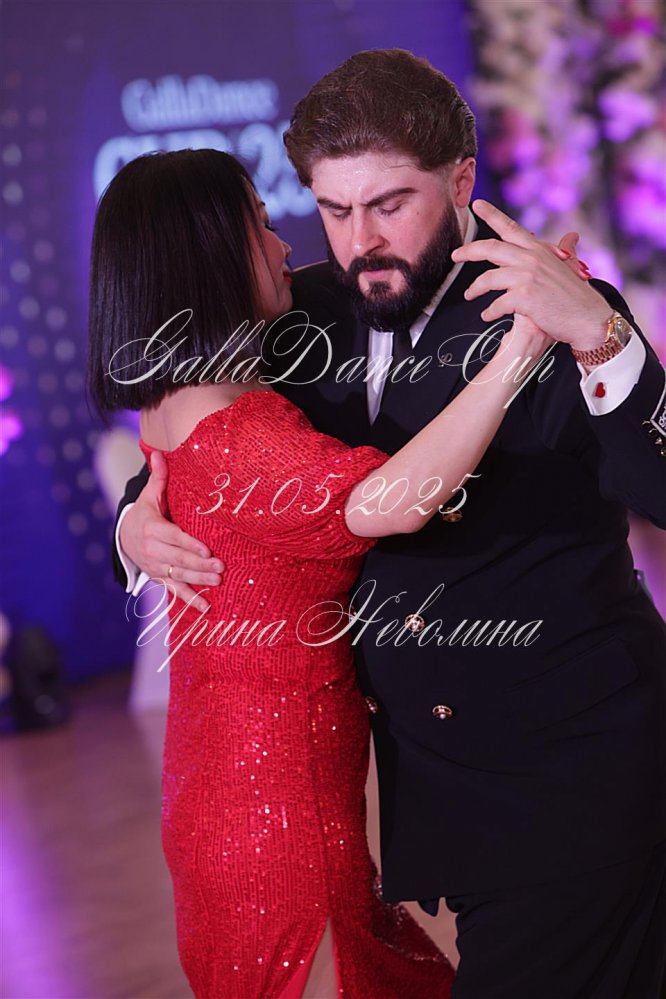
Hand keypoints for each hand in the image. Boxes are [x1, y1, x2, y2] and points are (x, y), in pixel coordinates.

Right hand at [120, 451, 222, 611]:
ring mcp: (157, 566)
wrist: (123, 536)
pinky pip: (175, 590)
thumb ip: (158, 477)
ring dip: (199, 580)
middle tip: (221, 567)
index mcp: (153, 529)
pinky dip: (190, 600)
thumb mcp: (149, 495)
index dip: (190, 545)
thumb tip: (159, 452)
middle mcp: (154, 550)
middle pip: (180, 558)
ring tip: (218, 581)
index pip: (175, 538)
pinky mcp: (160, 578)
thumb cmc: (144, 513)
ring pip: (180, 574)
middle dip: (200, 565)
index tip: (207, 550)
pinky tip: (206, 607)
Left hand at [452, 200, 611, 351]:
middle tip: (455, 255)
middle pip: (490, 249)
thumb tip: (572, 236)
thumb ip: (566, 249)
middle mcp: (531, 258)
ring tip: (468, 296)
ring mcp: (527, 277)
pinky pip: (497, 304)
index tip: (475, 204)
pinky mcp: (525, 297)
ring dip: (474, 289)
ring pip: (488, 278)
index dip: (491, 214)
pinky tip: (487, 316)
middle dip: (468, 251)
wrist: (588, 318)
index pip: (510, 227)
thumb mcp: (570, 266)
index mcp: (538, 249)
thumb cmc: (577, 295)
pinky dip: (489, 312)